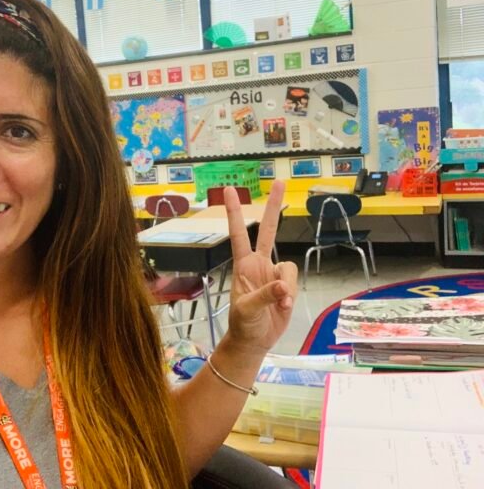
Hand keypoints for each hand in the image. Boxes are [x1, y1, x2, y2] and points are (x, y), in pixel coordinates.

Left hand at [218, 181, 297, 354]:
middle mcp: (259, 264)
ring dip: (287, 286)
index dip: (234, 212)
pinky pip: (295, 283)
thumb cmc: (243, 324)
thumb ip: (264, 295)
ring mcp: (274, 274)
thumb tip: (282, 285)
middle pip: (269, 230)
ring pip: (289, 267)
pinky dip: (291, 296)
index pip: (238, 233)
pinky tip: (283, 308)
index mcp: (243, 265)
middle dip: (274, 207)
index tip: (229, 190)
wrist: (254, 341)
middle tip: (280, 182)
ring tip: (279, 303)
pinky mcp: (287, 286)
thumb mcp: (247, 310)